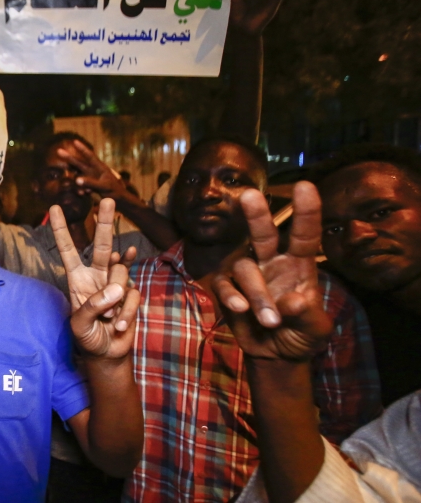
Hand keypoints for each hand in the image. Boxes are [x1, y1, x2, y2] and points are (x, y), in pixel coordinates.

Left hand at [52, 199, 139, 358]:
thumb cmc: (87, 337)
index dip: (62, 230)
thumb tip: (116, 289)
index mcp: (77, 279)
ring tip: (107, 318)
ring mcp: (115, 284)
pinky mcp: (131, 294)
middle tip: (108, 200)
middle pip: (102, 246)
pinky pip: (131, 296)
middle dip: (105, 222)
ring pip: (120, 276)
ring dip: (114, 301)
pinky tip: (118, 324)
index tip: (55, 207)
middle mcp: (96, 276)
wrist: (107, 354)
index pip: (68, 250)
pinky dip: (125, 313)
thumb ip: (93, 306)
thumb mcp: (79, 324)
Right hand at [54, 141, 134, 203]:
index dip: (82, 149)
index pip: (90, 156)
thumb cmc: (115, 192)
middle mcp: (94, 171)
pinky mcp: (91, 186)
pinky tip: (83, 194)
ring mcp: (92, 178)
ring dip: (76, 179)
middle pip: (80, 163)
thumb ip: (91, 183)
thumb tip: (76, 179)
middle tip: (58, 151)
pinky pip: (82, 186)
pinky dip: (81, 189)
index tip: (74, 141)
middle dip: (69, 158)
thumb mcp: (104, 187)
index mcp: (100, 168)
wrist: (120, 201)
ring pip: (79, 175)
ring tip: (78, 185)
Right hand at [211, 182, 332, 360]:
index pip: (305, 235)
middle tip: (250, 195)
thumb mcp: (315, 330)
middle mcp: (272, 263)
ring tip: (271, 321)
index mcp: (300, 265)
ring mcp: (249, 275)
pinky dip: (231, 297)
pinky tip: (241, 310)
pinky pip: (224, 285)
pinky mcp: (228, 290)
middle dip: (257, 215)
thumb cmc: (301, 334)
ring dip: (257, 295)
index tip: (305, 186)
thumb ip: (307, 316)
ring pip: (245, 269)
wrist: (276, 355)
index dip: (306, 211)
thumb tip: (292, 301)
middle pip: (263, 234)